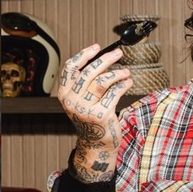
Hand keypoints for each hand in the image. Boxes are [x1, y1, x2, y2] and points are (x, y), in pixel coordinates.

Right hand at [57, 44, 132, 182]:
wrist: (96, 144)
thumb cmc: (92, 117)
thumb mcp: (81, 100)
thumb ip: (86, 82)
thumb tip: (104, 57)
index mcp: (64, 94)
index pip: (70, 68)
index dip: (84, 54)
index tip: (97, 47)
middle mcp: (72, 101)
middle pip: (89, 72)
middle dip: (106, 60)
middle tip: (119, 53)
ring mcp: (85, 109)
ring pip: (103, 81)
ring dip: (117, 73)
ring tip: (126, 72)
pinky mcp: (101, 115)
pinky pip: (114, 93)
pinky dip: (123, 85)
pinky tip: (128, 83)